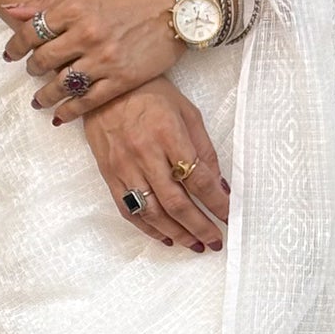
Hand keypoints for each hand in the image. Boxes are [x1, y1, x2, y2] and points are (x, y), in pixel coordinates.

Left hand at [0, 0, 181, 116]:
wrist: (178, 5)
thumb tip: (10, 10)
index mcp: (74, 7)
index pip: (31, 32)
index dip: (15, 46)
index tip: (10, 54)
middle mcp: (86, 34)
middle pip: (43, 60)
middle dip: (32, 69)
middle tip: (31, 73)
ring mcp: (104, 59)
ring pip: (62, 85)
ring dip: (45, 96)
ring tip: (39, 101)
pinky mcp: (122, 79)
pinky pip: (88, 101)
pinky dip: (70, 111)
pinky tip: (61, 116)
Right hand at [79, 77, 229, 252]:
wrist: (105, 89)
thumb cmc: (151, 95)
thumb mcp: (187, 113)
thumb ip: (204, 150)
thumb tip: (219, 186)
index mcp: (168, 134)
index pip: (198, 179)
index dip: (217, 202)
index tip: (229, 215)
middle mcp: (145, 154)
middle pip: (176, 202)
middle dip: (199, 226)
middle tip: (215, 241)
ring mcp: (124, 167)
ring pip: (152, 212)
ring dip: (177, 233)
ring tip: (195, 244)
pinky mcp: (109, 175)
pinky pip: (129, 210)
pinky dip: (149, 228)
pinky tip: (166, 237)